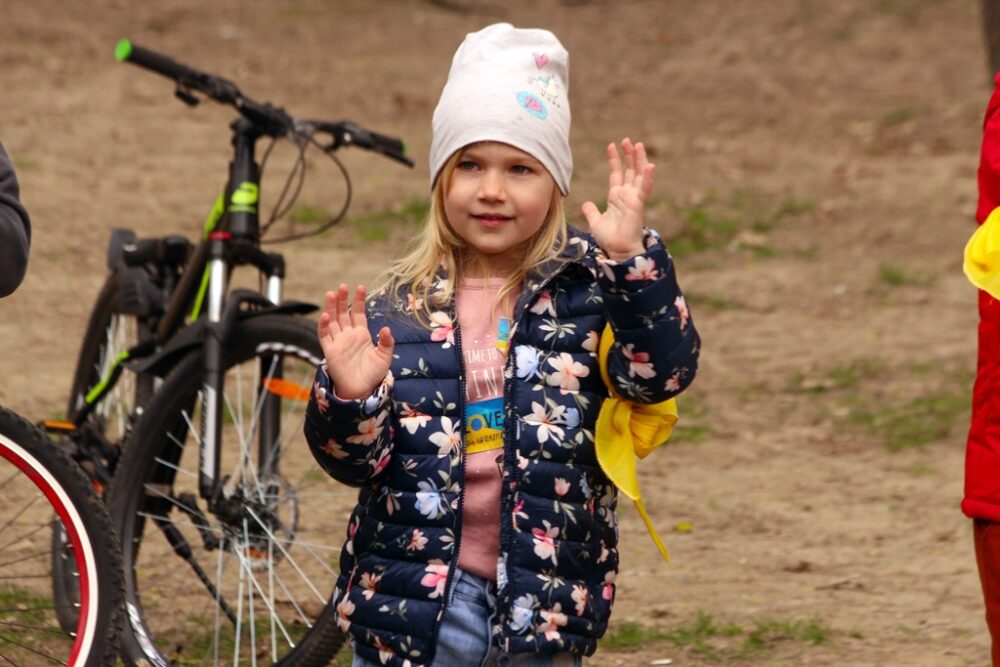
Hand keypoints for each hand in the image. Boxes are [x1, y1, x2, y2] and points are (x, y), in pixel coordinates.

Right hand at [317, 284, 393, 399]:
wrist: (362, 390)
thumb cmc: (373, 374)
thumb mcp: (384, 357)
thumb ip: (386, 343)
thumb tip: (386, 329)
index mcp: (361, 334)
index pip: (358, 313)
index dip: (358, 300)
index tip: (360, 287)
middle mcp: (348, 335)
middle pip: (343, 313)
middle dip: (343, 299)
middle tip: (343, 286)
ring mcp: (338, 342)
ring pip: (332, 321)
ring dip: (331, 308)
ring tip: (332, 294)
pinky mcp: (330, 351)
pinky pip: (324, 336)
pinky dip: (323, 326)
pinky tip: (325, 316)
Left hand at [581, 138, 654, 261]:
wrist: (617, 250)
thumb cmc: (609, 238)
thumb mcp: (596, 221)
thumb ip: (592, 211)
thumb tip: (586, 204)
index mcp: (616, 197)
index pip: (616, 173)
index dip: (615, 160)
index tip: (611, 145)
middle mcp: (626, 195)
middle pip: (629, 170)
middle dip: (628, 155)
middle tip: (627, 140)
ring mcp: (634, 198)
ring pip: (638, 175)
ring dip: (639, 160)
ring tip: (638, 145)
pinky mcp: (639, 204)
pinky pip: (644, 189)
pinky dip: (647, 177)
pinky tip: (650, 165)